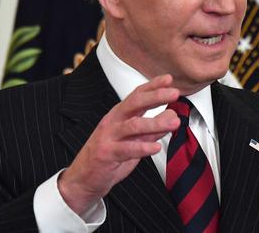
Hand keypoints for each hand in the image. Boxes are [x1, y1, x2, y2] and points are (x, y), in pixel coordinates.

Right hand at [58, 74, 180, 214]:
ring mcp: (109, 137)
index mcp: (119, 115)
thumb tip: (172, 116)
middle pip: (134, 103)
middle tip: (174, 93)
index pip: (137, 95)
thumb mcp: (134, 140)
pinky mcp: (107, 154)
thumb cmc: (109, 156)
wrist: (84, 179)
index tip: (169, 79)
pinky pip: (127, 149)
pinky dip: (143, 148)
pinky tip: (157, 147)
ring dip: (155, 123)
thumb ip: (152, 129)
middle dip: (155, 96)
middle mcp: (113, 122)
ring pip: (133, 125)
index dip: (153, 86)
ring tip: (174, 123)